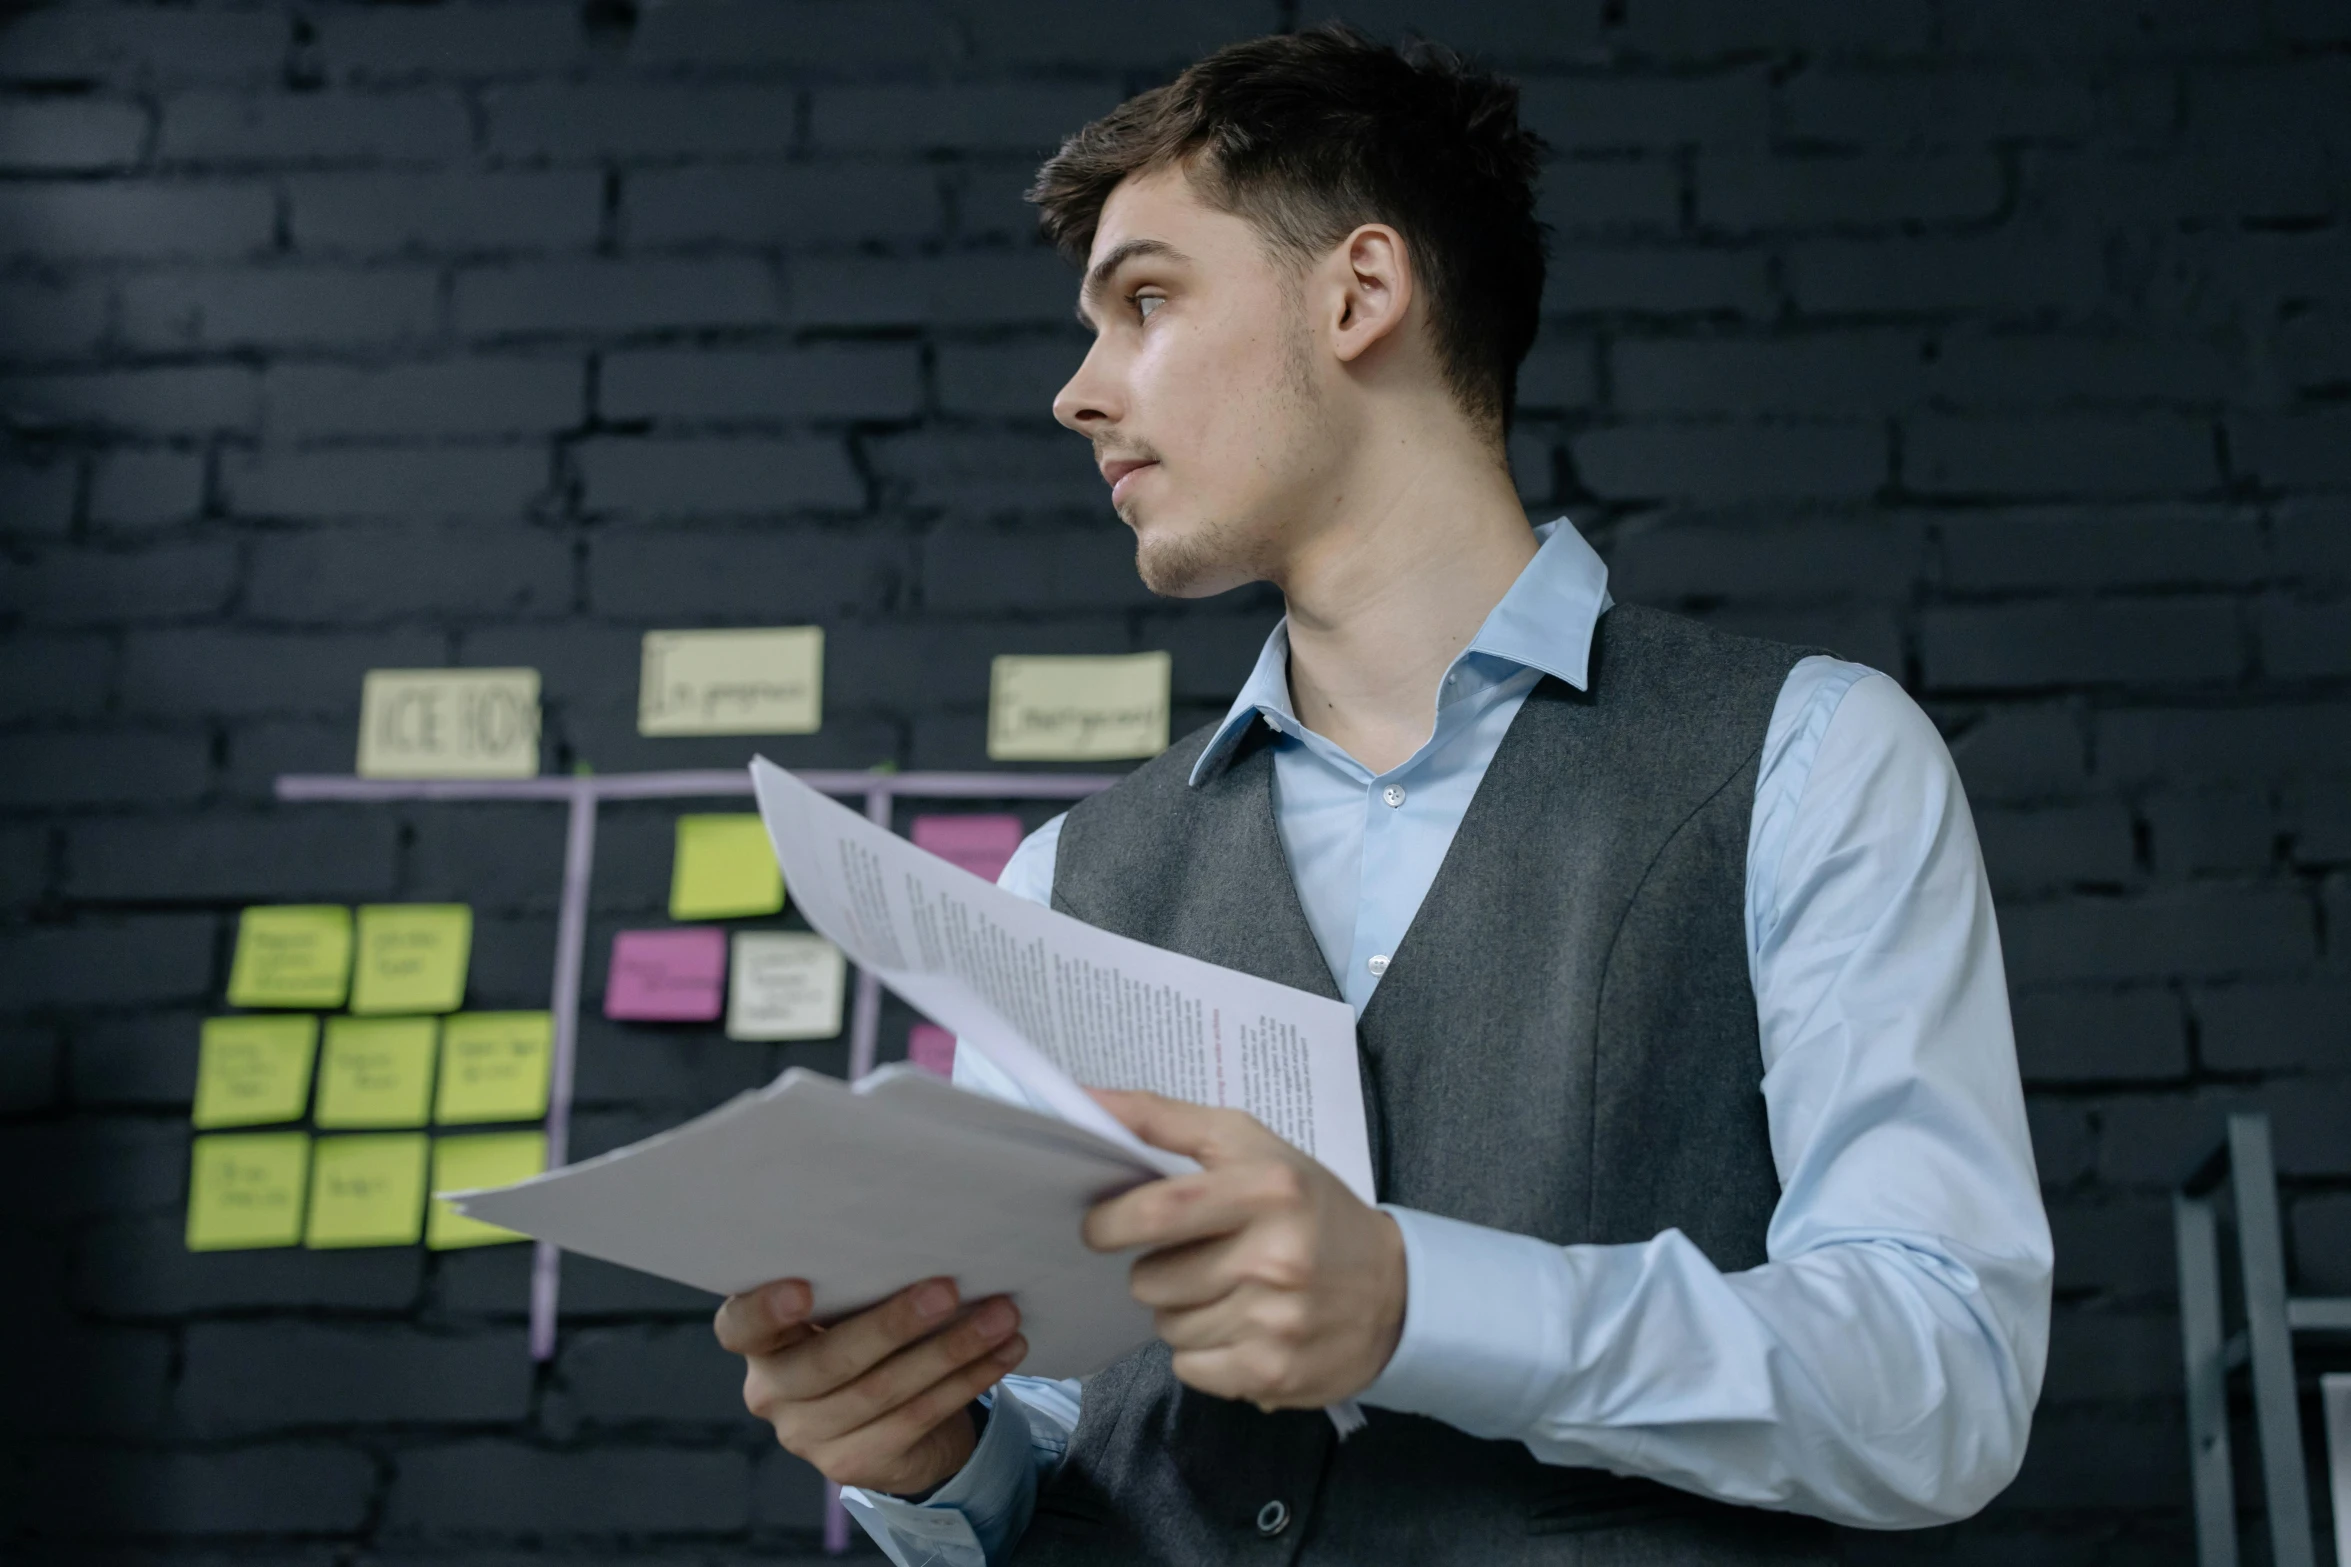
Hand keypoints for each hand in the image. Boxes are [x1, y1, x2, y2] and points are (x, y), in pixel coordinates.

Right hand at [713, 1277, 1027, 1495]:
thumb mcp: (848, 1309)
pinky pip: (916, 1418)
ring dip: (950, 1350)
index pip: (740, 1325)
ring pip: (883, 1391)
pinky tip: (1002, 1353)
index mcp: (760, 1340)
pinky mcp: (851, 1465)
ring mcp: (807, 1436)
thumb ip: (857, 1285)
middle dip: (894, 1323)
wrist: (890, 1422)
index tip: (802, 1289)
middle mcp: (771, 1391)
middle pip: (829, 1362)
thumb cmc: (865, 1334)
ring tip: (1001, 1316)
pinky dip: (967, 1381)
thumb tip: (924, 1238)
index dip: (765, 1310)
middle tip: (949, 1289)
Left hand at [1082, 1090, 1404, 1409]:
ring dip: (1181, 1310)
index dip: (1110, 1222)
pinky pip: (1188, 1367)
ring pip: (1166, 1325)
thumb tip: (1084, 1100)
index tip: (1099, 1226)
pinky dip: (1201, 1352)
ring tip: (1227, 1290)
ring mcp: (1275, 1321)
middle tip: (1196, 1257)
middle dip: (1155, 1269)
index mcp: (1268, 1189)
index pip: (1159, 1211)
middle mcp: (1274, 1257)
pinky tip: (1240, 1327)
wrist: (1394, 1292)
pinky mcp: (1273, 1373)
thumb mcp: (1250, 1145)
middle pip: (1151, 1279)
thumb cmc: (1307, 1208)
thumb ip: (1163, 1119)